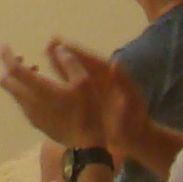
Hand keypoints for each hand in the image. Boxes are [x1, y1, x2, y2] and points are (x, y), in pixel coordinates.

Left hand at [0, 42, 106, 147]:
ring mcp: (30, 113)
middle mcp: (29, 101)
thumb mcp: (83, 82)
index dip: (6, 56)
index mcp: (39, 89)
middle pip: (6, 82)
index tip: (5, 46)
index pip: (13, 69)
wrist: (84, 145)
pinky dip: (24, 89)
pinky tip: (41, 89)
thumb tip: (58, 48)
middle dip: (8, 66)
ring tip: (35, 69)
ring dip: (18, 78)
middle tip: (21, 57)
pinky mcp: (35, 122)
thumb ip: (69, 62)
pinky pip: (21, 101)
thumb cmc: (86, 110)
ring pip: (13, 92)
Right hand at [48, 39, 149, 158]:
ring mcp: (95, 91)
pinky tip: (51, 76)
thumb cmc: (136, 120)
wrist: (136, 137)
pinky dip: (63, 79)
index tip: (63, 44)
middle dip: (67, 54)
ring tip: (47, 53)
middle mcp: (101, 80)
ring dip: (62, 64)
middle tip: (50, 43)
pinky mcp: (90, 102)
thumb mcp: (133, 101)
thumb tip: (115, 62)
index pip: (93, 61)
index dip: (78, 52)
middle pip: (82, 64)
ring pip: (76, 73)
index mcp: (112, 77)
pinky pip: (74, 87)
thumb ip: (124, 83)